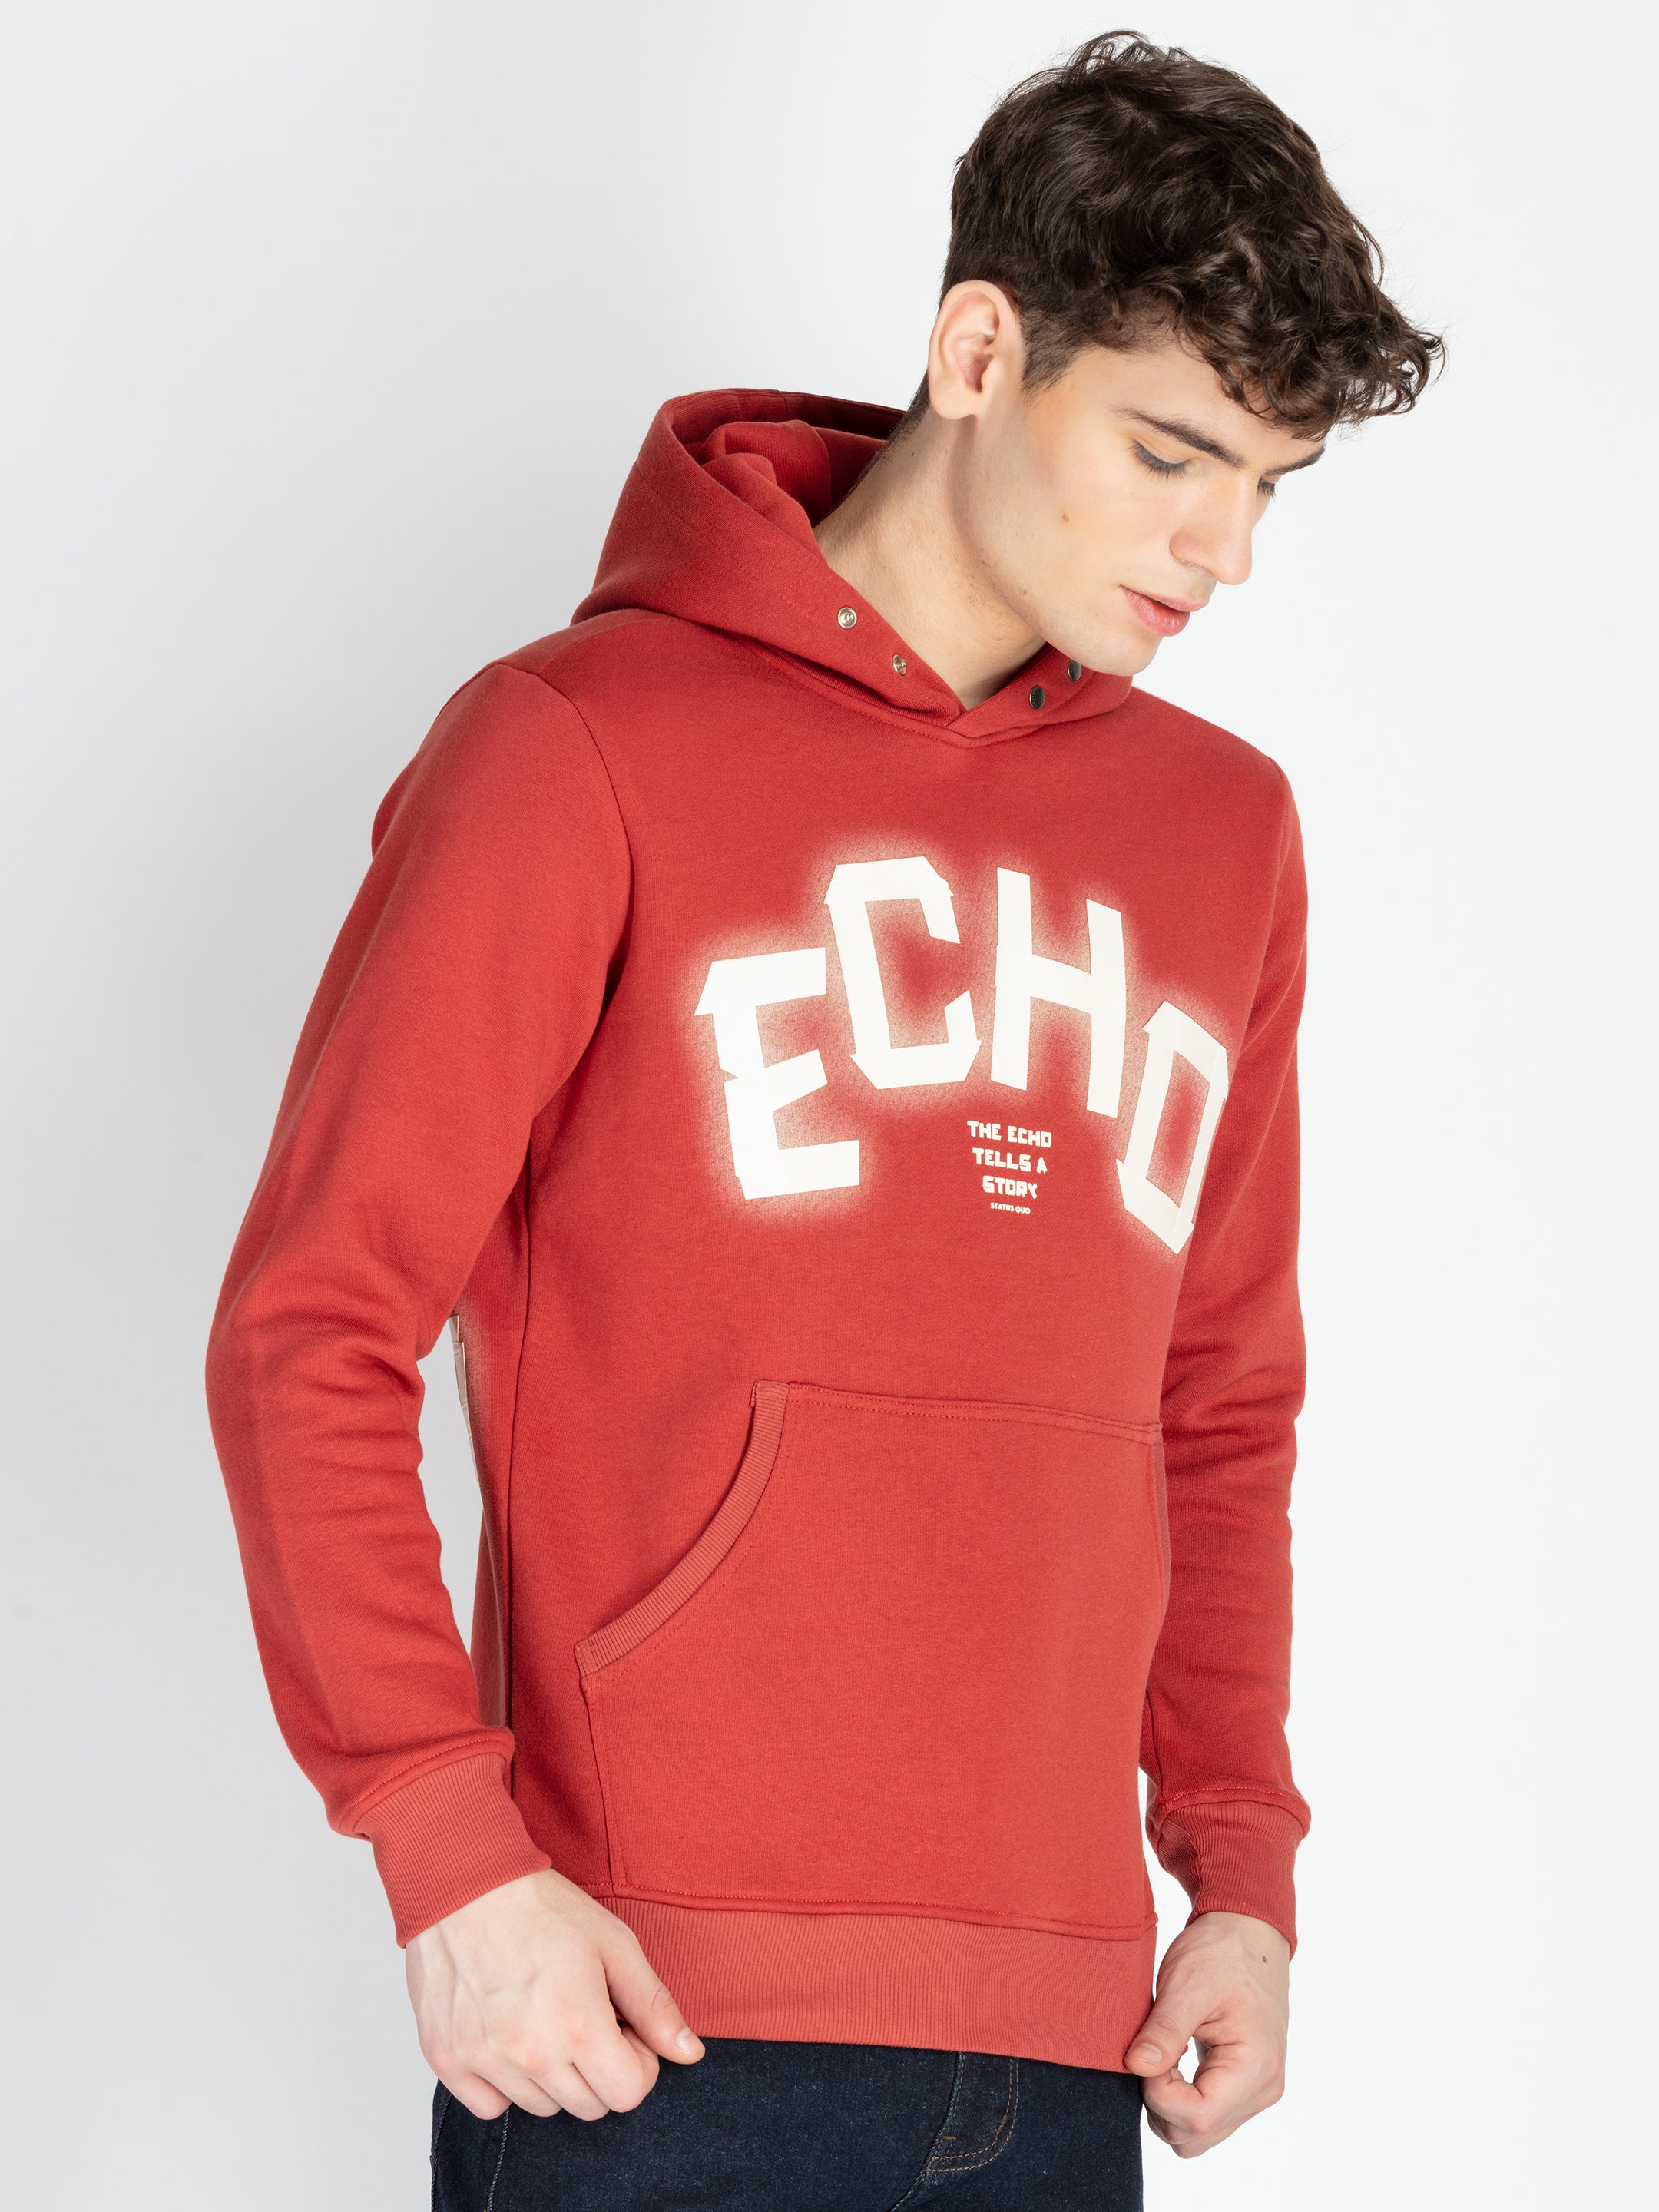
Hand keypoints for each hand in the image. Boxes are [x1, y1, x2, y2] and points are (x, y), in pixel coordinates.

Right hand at [405, 1867, 705, 2121]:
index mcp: (579, 2027)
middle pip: (589, 2107)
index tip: (622, 2027)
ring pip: (541, 2107)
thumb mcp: (614, 1944)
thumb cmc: (542, 1908)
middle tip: (585, 2017)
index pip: (629, 2094)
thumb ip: (654, 2005)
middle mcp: (530, 2055)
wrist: (464, 1884)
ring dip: (553, 2075)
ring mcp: (484, 2061)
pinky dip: (504, 2082)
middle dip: (599, 2068)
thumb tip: (692, 2054)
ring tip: (544, 2018)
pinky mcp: (447, 2060)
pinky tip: (507, 2034)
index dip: (637, 2061)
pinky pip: (490, 2107)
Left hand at [1123, 1910, 1288, 2156]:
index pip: (1197, 2117)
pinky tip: (1176, 2057)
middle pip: (1196, 2136)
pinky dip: (1182, 2098)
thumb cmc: (1221, 1953)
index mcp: (1255, 2066)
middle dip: (1161, 2102)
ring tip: (1165, 2050)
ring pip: (1198, 2134)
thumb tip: (1135, 2068)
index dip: (1158, 2093)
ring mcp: (1257, 2092)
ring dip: (1170, 2102)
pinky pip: (1206, 2116)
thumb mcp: (1186, 1984)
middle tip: (1154, 2049)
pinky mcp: (1246, 2087)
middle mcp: (1263, 2090)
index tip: (1146, 2052)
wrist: (1249, 1933)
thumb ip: (1163, 2031)